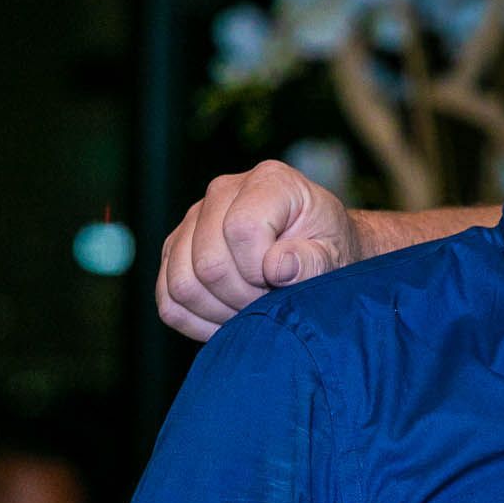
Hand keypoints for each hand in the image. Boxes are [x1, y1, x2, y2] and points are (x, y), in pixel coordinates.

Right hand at [157, 160, 357, 340]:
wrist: (316, 246)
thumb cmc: (327, 245)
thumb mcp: (335, 252)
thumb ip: (313, 260)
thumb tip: (277, 267)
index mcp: (269, 181)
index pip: (241, 228)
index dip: (260, 268)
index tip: (282, 280)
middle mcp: (223, 192)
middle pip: (207, 261)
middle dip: (242, 296)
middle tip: (269, 301)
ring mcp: (193, 220)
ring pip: (181, 283)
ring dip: (219, 310)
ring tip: (252, 308)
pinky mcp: (176, 250)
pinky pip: (167, 300)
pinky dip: (197, 320)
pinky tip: (228, 318)